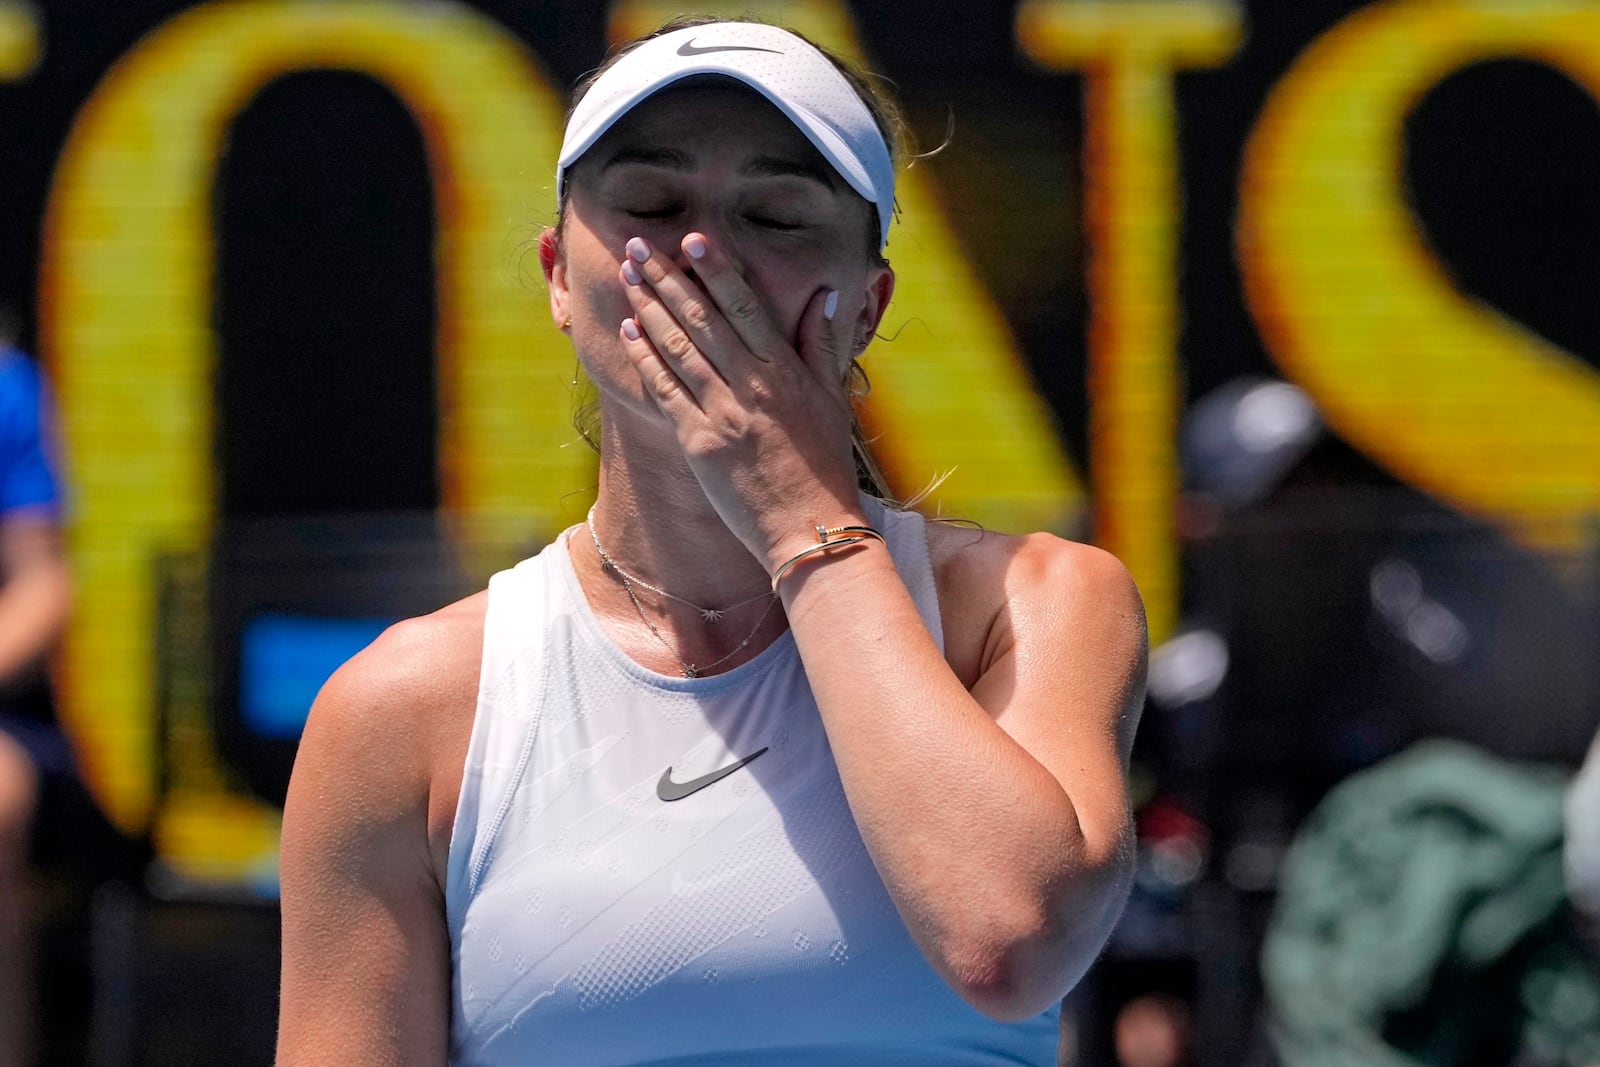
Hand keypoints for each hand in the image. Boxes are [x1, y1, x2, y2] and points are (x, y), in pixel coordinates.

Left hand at [616, 232, 866, 569]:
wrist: (811, 529)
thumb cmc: (825, 466)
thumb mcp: (833, 400)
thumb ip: (822, 345)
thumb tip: (823, 295)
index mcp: (785, 372)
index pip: (745, 307)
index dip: (716, 270)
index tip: (693, 239)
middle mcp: (752, 386)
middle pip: (702, 320)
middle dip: (667, 278)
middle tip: (639, 246)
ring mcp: (723, 414)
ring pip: (678, 348)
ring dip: (648, 308)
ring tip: (628, 276)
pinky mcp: (700, 444)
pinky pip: (665, 391)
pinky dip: (644, 358)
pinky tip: (628, 331)